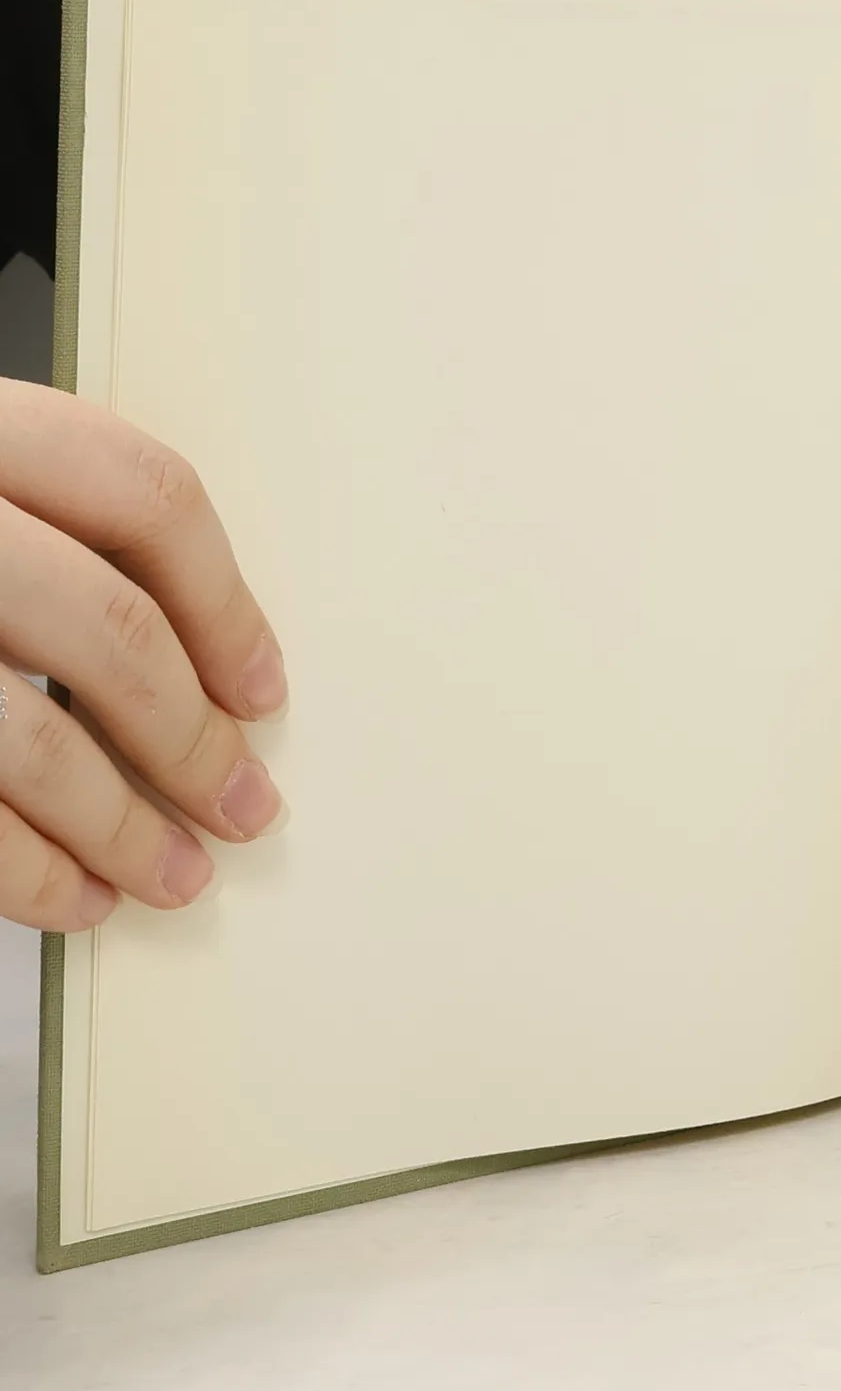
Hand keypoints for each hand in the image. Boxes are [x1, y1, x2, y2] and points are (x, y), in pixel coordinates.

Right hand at [0, 381, 286, 931]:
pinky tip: (75, 896)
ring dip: (122, 825)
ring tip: (175, 874)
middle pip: (106, 629)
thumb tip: (204, 664)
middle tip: (245, 805)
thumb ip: (45, 527)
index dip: (225, 600)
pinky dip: (27, 871)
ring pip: (29, 739)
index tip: (262, 686)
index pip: (145, 494)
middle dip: (192, 738)